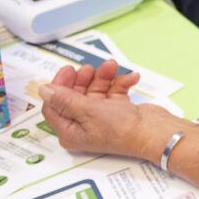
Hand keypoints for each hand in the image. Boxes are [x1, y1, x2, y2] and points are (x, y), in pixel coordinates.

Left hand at [38, 60, 173, 159]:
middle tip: (89, 68)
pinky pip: (114, 93)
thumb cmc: (121, 128)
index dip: (59, 86)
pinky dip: (121, 83)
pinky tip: (131, 78)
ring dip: (104, 77)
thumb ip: (64, 99)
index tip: (68, 71)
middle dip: (83, 79)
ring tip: (112, 67)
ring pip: (96, 91)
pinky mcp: (118, 112)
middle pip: (75, 96)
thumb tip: (44, 90)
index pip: (55, 106)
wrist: (154, 132)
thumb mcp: (87, 110)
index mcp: (71, 131)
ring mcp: (102, 118)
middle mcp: (84, 126)